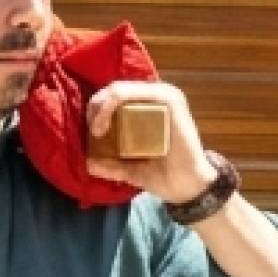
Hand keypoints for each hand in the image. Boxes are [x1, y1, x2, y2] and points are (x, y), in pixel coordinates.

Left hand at [85, 80, 213, 206]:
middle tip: (93, 132)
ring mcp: (163, 95)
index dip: (97, 110)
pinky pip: (129, 94)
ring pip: (119, 89)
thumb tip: (89, 163)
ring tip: (97, 130)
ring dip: (100, 107)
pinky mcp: (168, 100)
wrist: (188, 187)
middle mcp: (156, 95)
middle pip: (115, 89)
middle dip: (96, 107)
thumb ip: (113, 165)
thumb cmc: (165, 175)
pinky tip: (104, 126)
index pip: (117, 95)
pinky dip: (109, 105)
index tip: (92, 134)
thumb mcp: (132, 169)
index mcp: (151, 105)